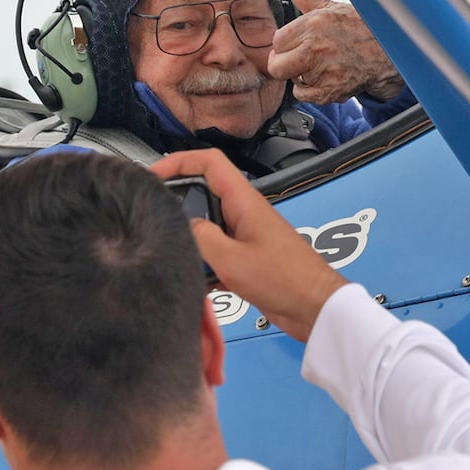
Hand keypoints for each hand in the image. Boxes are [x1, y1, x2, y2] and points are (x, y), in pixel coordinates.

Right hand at [149, 150, 345, 341]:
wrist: (314, 308)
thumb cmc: (286, 280)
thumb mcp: (231, 259)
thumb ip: (201, 238)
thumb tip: (183, 227)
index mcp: (244, 201)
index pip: (209, 162)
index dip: (179, 160)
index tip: (154, 174)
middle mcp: (245, 212)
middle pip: (204, 192)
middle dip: (179, 201)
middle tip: (155, 213)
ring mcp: (247, 234)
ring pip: (209, 225)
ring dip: (192, 237)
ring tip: (174, 250)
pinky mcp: (249, 257)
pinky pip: (218, 251)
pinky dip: (206, 263)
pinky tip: (199, 280)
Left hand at [267, 0, 404, 104]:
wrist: (390, 52)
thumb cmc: (360, 28)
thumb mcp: (331, 6)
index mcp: (314, 25)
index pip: (277, 40)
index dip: (284, 43)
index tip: (294, 43)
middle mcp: (317, 48)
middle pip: (276, 66)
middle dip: (283, 63)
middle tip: (296, 59)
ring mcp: (324, 72)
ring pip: (291, 81)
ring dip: (300, 76)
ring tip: (319, 65)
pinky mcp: (330, 92)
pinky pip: (304, 96)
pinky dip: (311, 90)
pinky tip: (324, 77)